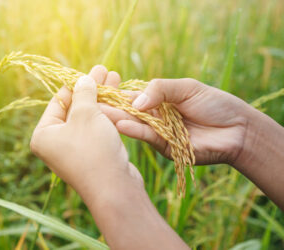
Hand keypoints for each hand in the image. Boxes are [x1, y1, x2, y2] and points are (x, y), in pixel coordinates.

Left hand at [30, 66, 142, 200]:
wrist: (114, 188)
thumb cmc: (93, 149)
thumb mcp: (86, 114)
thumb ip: (83, 93)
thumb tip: (83, 79)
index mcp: (43, 134)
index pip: (59, 101)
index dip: (76, 83)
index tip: (91, 70)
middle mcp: (55, 143)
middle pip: (74, 108)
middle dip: (92, 89)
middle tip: (105, 71)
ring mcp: (73, 150)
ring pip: (88, 118)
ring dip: (102, 99)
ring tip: (115, 78)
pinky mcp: (91, 155)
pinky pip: (96, 130)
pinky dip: (106, 115)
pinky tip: (118, 100)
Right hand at [101, 78, 250, 164]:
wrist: (237, 129)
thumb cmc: (214, 103)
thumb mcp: (186, 88)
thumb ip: (160, 89)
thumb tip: (135, 101)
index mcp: (157, 100)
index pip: (131, 96)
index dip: (114, 94)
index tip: (95, 90)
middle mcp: (153, 117)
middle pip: (128, 112)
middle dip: (110, 108)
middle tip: (88, 105)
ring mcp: (158, 132)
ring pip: (134, 125)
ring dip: (116, 120)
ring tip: (99, 115)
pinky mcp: (165, 147)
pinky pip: (147, 137)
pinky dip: (135, 131)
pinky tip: (121, 125)